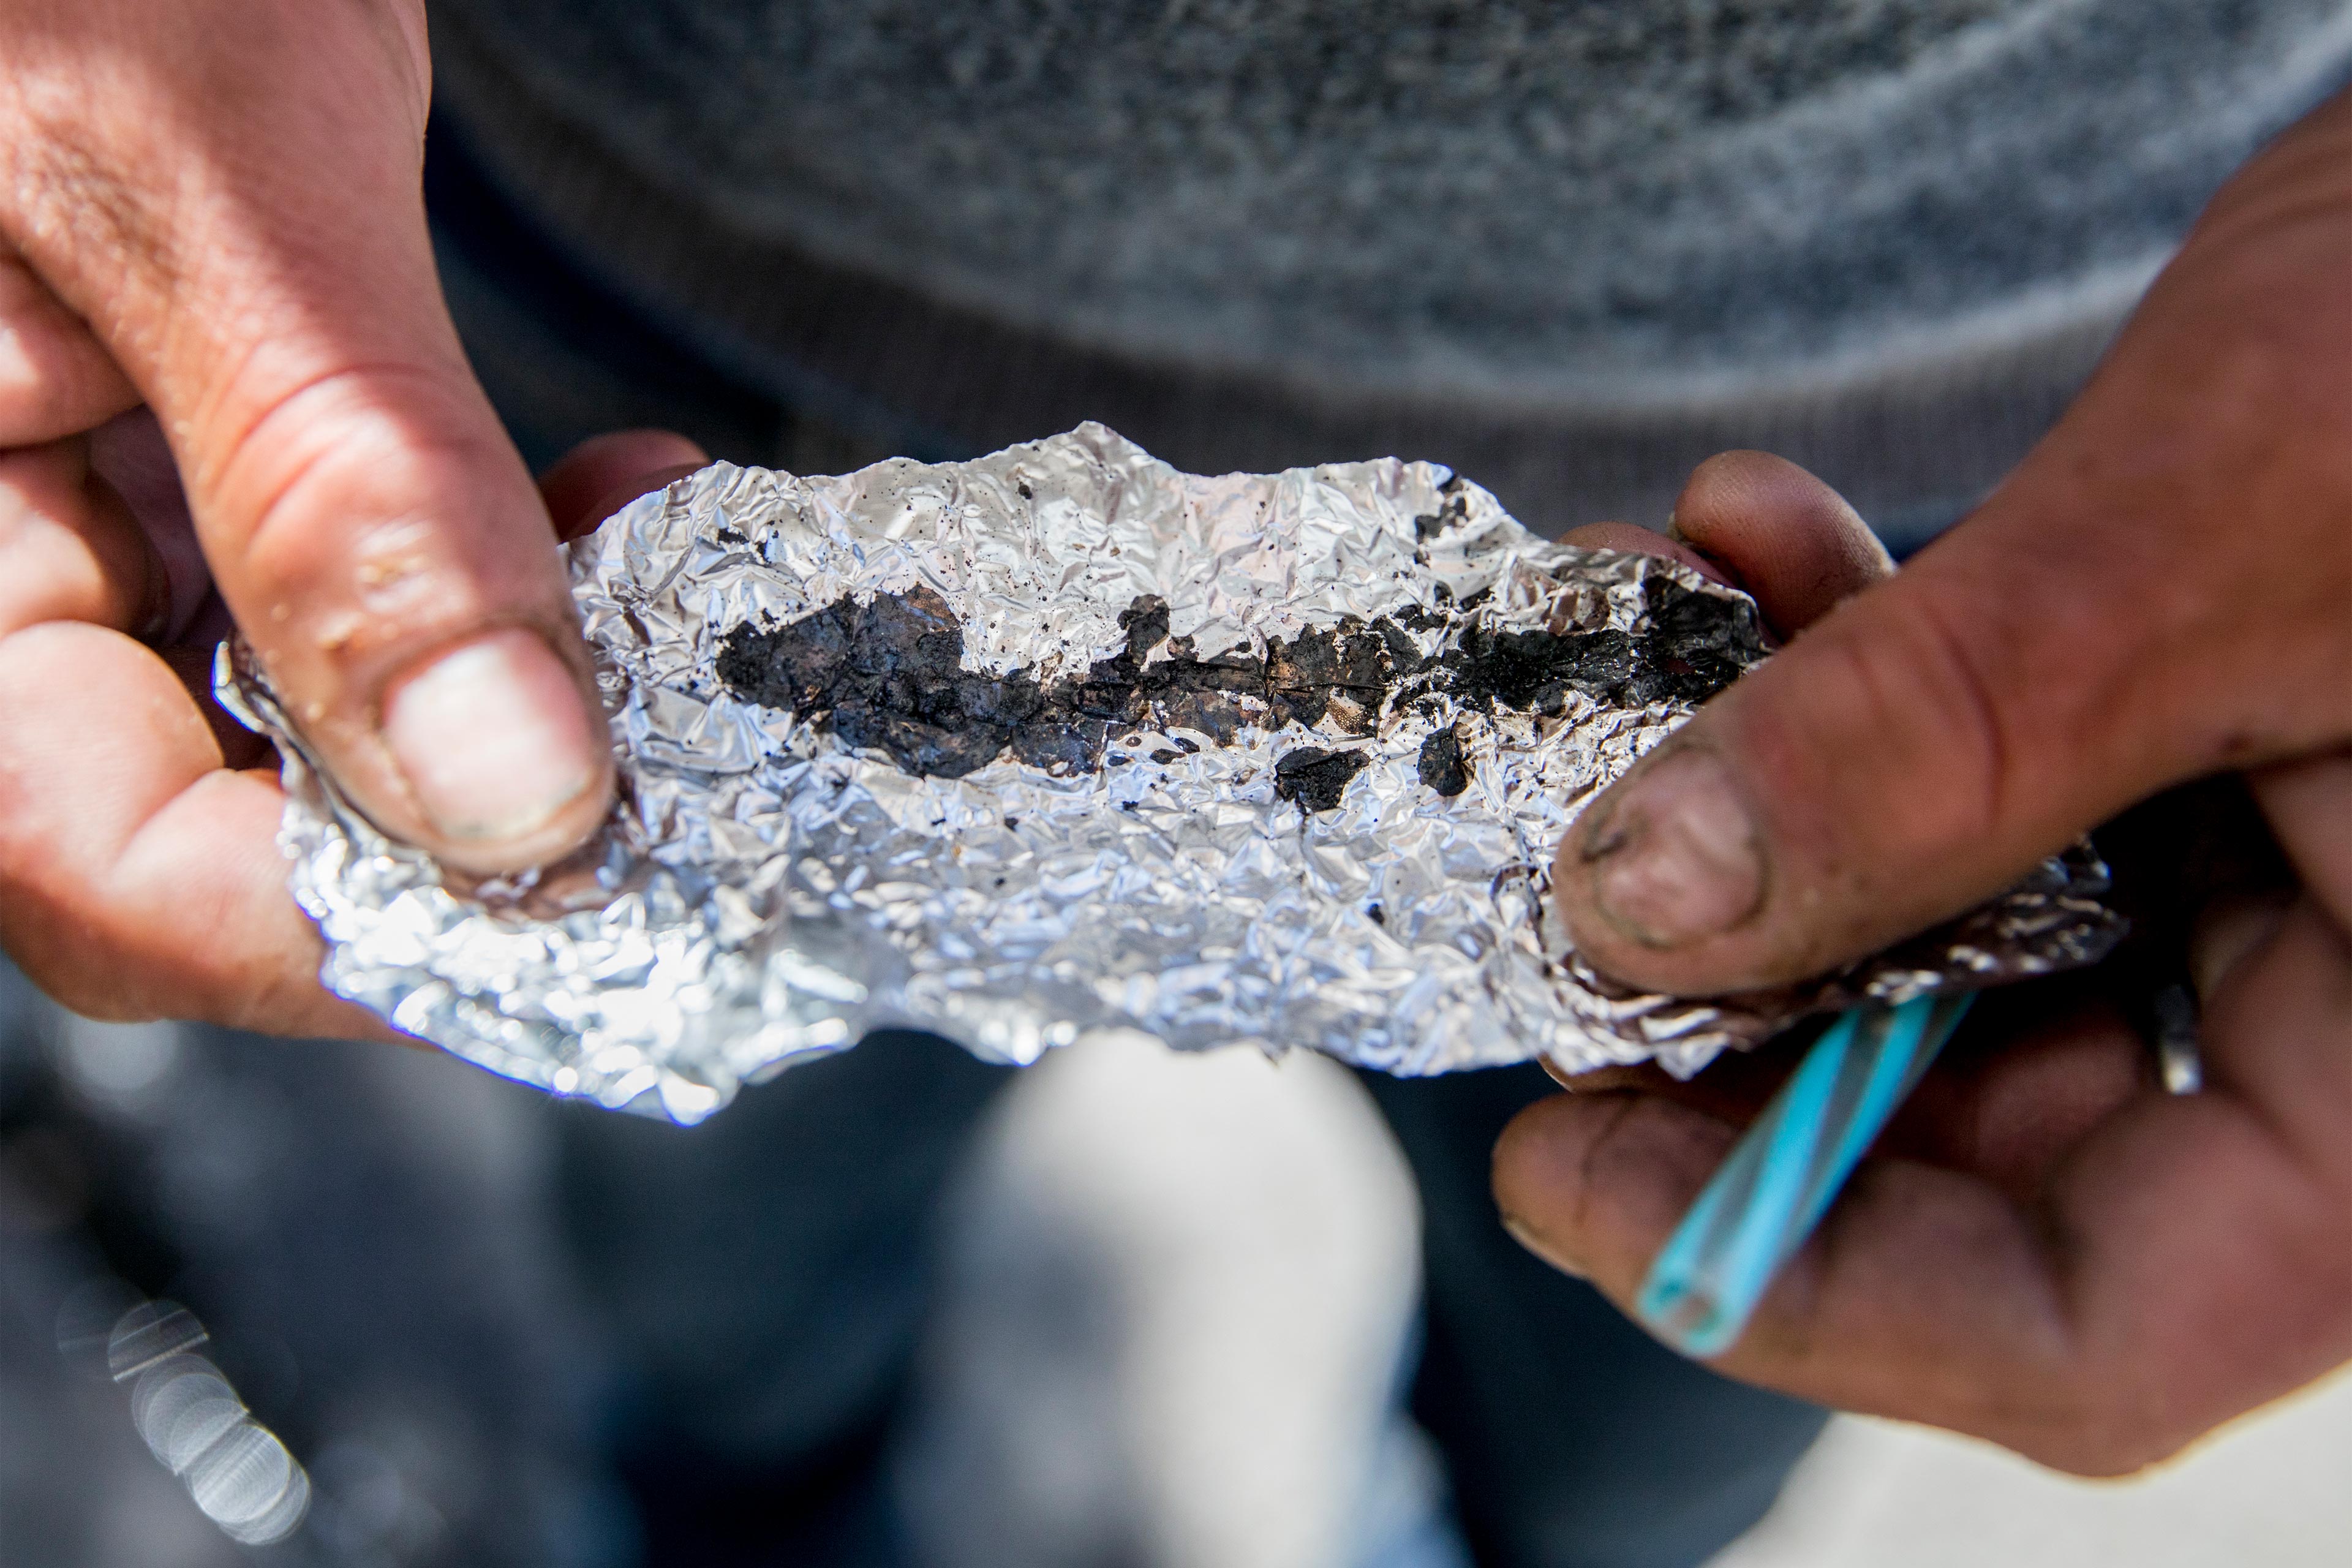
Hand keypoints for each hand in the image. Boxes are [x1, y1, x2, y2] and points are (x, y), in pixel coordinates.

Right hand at [0, 2, 695, 1033]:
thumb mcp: (204, 165)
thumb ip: (339, 481)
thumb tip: (510, 798)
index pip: (104, 866)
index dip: (358, 930)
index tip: (602, 887)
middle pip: (215, 834)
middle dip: (472, 824)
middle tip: (678, 757)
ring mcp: (87, 512)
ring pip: (304, 732)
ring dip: (512, 707)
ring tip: (656, 597)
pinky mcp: (191, 453)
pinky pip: (340, 599)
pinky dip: (490, 588)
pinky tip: (603, 517)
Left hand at [1496, 87, 2351, 1473]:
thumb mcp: (2235, 526)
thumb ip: (1939, 741)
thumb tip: (1639, 905)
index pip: (2086, 1334)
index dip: (1789, 1279)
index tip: (1561, 1168)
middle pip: (1975, 1149)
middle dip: (1731, 999)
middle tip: (1550, 885)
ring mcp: (2287, 898)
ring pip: (1944, 956)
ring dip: (1760, 807)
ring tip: (1654, 633)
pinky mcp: (2218, 769)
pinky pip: (1988, 798)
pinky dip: (1853, 689)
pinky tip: (1761, 550)